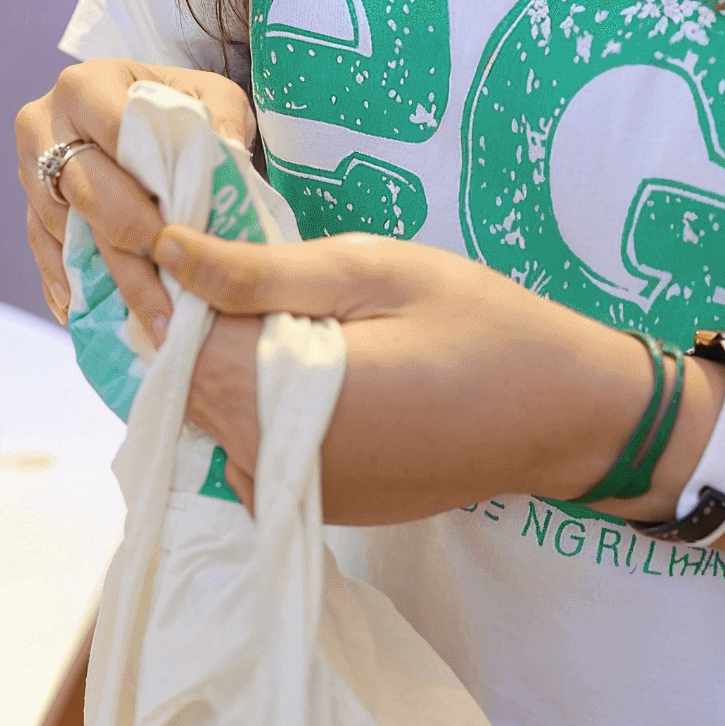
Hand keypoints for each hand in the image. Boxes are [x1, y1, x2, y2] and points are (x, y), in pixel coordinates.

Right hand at [16, 58, 256, 325]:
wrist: (132, 107)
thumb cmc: (176, 104)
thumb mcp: (209, 95)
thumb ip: (221, 119)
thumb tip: (225, 156)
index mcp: (87, 86)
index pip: (116, 138)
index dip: (149, 190)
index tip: (183, 238)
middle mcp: (43, 124)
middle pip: (86, 193)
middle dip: (131, 250)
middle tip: (169, 299)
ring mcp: (29, 170)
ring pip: (64, 231)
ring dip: (108, 280)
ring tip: (152, 321)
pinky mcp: (29, 207)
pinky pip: (43, 251)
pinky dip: (70, 286)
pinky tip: (97, 317)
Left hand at [148, 220, 724, 550]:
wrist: (569, 415)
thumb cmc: (484, 324)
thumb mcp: (375, 269)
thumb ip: (261, 271)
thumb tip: (164, 249)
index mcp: (281, 397)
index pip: (172, 341)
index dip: (155, 280)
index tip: (157, 221)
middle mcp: (275, 462)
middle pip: (183, 386)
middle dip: (177, 317)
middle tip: (188, 240)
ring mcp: (301, 492)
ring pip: (214, 419)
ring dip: (211, 358)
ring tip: (237, 287)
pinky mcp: (325, 504)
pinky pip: (253, 448)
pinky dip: (248, 398)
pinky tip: (281, 347)